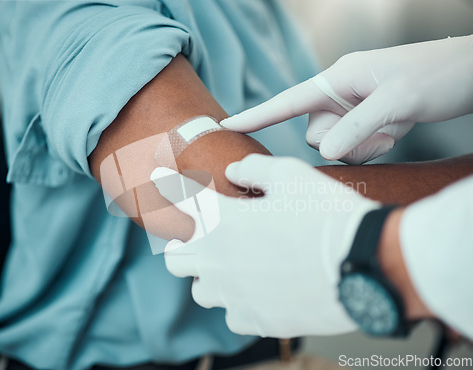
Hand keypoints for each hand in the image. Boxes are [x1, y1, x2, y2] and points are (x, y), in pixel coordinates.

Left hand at [151, 154, 379, 336]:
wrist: (364, 263)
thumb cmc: (327, 213)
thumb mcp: (291, 175)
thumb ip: (252, 170)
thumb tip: (231, 172)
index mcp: (223, 222)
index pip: (180, 201)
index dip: (166, 186)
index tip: (158, 179)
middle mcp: (219, 262)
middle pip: (174, 258)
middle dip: (181, 243)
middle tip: (198, 235)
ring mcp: (235, 296)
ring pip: (200, 290)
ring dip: (207, 275)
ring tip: (228, 264)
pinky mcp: (257, 321)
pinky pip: (231, 313)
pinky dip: (236, 300)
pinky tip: (254, 289)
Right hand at [221, 35, 472, 163]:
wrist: (469, 75)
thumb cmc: (437, 75)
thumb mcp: (397, 100)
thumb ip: (355, 127)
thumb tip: (323, 152)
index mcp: (338, 78)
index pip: (288, 101)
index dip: (257, 115)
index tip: (226, 125)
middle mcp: (339, 95)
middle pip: (315, 134)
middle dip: (344, 139)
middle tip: (381, 125)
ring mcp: (351, 110)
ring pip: (334, 146)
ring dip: (362, 145)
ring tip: (392, 126)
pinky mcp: (364, 123)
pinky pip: (352, 149)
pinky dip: (372, 147)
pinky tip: (395, 130)